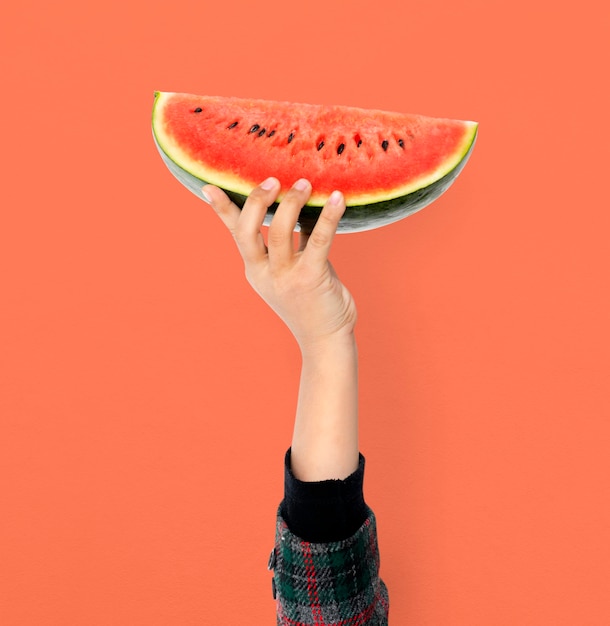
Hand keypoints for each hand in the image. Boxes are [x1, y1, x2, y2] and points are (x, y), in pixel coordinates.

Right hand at [202, 177, 356, 351]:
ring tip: (305, 183)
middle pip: (248, 231)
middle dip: (257, 201)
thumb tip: (299, 209)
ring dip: (291, 203)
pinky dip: (328, 216)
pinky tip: (338, 199)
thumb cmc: (312, 302)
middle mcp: (265, 274)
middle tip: (273, 180)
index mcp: (256, 271)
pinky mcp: (311, 278)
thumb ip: (291, 244)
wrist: (325, 340)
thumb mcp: (292, 272)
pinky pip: (318, 240)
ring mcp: (286, 277)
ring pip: (280, 231)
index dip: (222, 210)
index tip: (209, 186)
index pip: (236, 234)